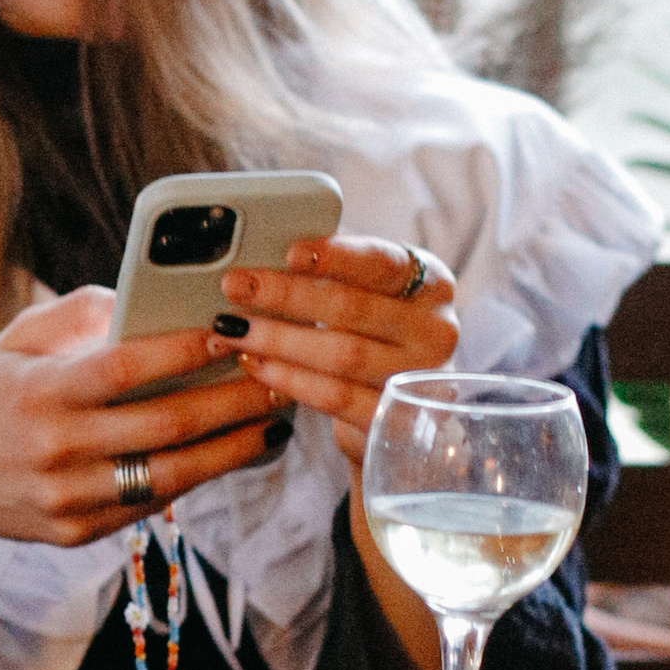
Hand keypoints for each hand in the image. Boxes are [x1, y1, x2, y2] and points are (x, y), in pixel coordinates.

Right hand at [0, 285, 301, 650]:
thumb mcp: (18, 338)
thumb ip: (84, 311)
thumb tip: (154, 295)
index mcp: (42, 392)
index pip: (128, 368)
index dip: (186, 351)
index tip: (236, 332)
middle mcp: (57, 449)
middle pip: (166, 426)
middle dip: (233, 401)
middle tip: (280, 378)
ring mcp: (69, 498)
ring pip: (171, 476)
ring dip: (232, 449)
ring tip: (274, 423)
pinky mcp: (78, 532)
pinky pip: (151, 504)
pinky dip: (197, 477)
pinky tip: (231, 453)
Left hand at [207, 231, 459, 469]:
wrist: (402, 411)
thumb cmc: (376, 337)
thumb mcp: (371, 297)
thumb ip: (335, 274)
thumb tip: (265, 250)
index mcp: (431, 283)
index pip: (381, 262)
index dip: (335, 256)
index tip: (288, 252)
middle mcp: (436, 329)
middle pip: (352, 308)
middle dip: (287, 296)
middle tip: (236, 286)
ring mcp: (419, 378)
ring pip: (340, 354)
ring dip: (279, 340)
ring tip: (233, 329)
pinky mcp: (395, 419)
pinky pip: (334, 396)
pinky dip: (289, 379)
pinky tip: (256, 364)